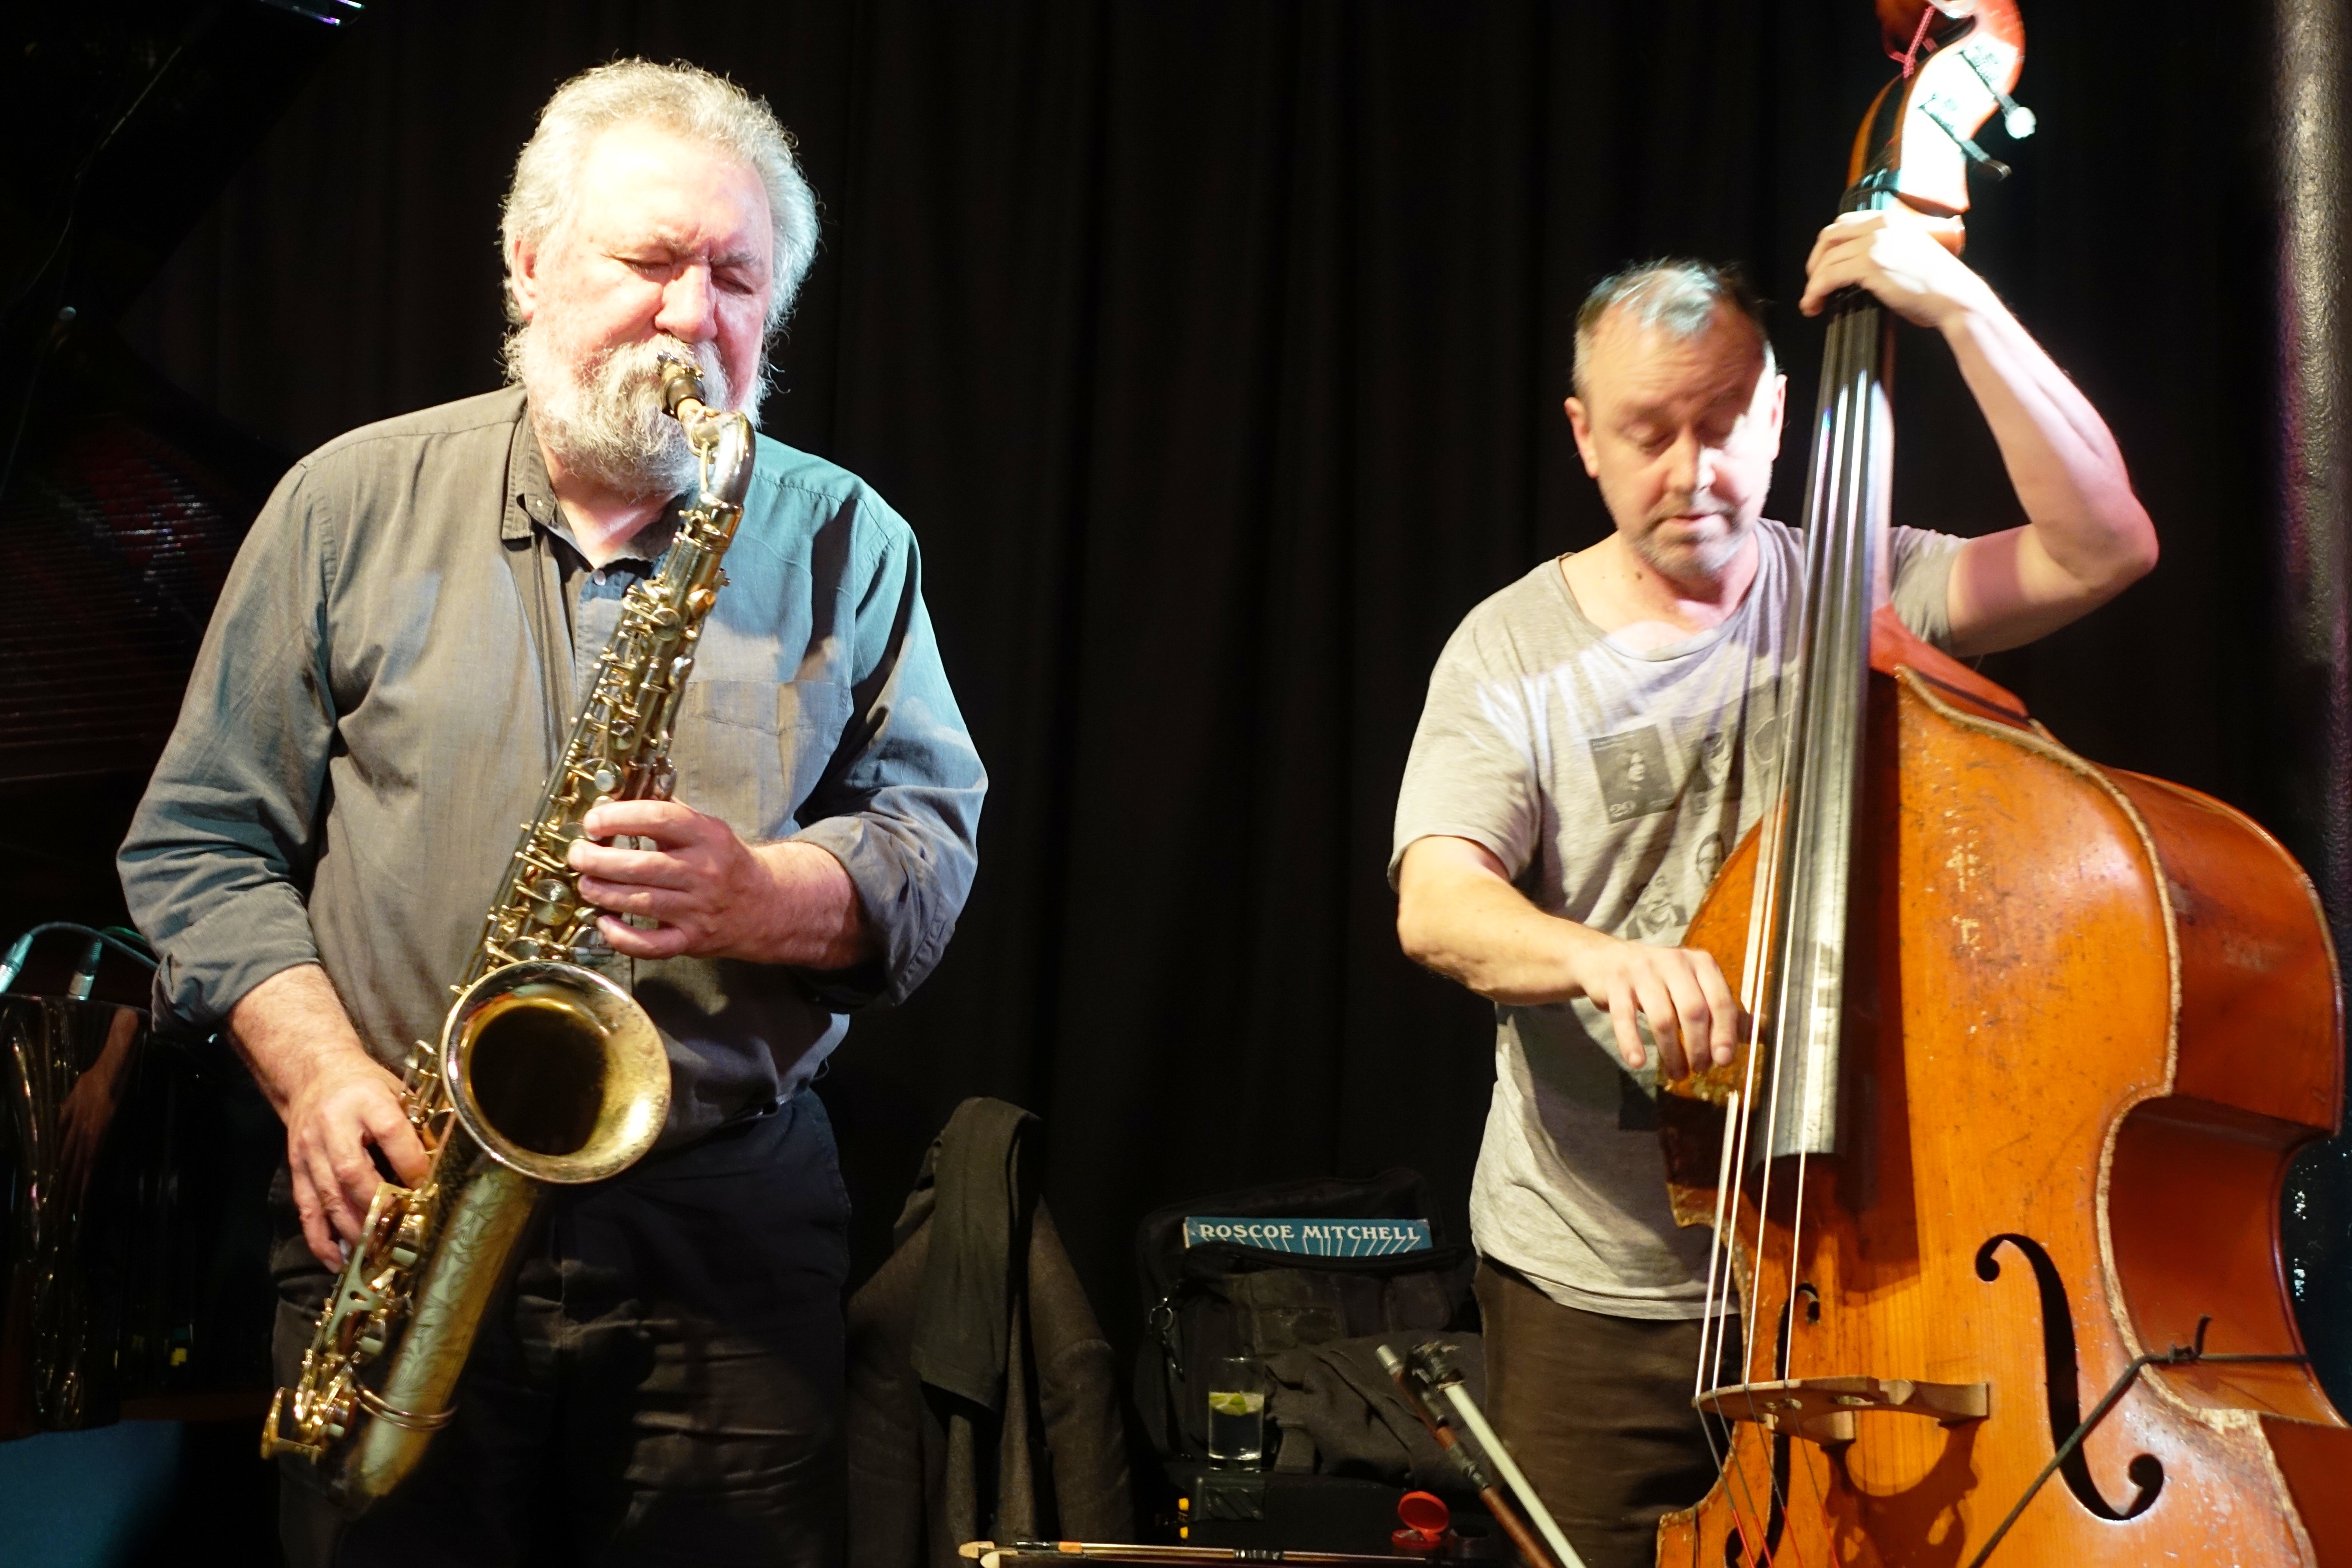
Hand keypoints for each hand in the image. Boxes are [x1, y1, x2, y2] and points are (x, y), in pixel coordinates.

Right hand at [283, 1050, 428, 1269]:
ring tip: (375, 1251)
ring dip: (352, 1227)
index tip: (426, 1186)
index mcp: (365, 1100)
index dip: (410, 1162)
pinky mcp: (296, 1168)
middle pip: (352, 1171)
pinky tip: (337, 1258)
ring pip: (328, 1195)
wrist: (312, 1075)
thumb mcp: (394, 1091)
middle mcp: (333, 1127)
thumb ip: (414, 1124)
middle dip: (377, 1205)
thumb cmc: (364, 1085)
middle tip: (399, 1229)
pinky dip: (320, 1237)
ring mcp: (310, 1150)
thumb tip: (440, 1164)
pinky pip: (306, 1208)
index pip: (389, 1132)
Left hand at [570, 798, 776, 960]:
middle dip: (598, 860)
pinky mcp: (691, 940)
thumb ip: (670, 813)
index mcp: (707, 837)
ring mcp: (698, 909)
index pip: (659, 819)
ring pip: (640, 901)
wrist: (765, 904)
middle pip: (641, 865)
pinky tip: (604, 922)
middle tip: (578, 855)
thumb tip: (620, 800)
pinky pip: (650, 944)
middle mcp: (704, 872)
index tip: (594, 821)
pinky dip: (621, 936)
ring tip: (585, 883)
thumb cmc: (727, 863)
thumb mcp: (709, 828)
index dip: (619, 817)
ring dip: (602, 892)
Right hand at [1573, 933, 1741, 1080]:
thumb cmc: (1661, 980)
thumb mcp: (1696, 988)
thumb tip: (1769, 1032)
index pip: (1720, 1001)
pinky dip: (1631, 1042)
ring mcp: (1642, 971)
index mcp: (1700, 963)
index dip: (1724, 1034)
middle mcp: (1673, 962)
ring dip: (1671, 1053)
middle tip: (1699, 1069)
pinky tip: (1638, 1062)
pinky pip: (1624, 1017)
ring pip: (1662, 1018)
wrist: (1607, 959)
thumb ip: (1727, 1012)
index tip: (1724, 1061)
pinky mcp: (1615, 984)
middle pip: (1693, 1010)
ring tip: (1677, 1073)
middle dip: (1698, 1047)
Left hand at [1799, 208, 1993, 328]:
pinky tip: (1813, 304)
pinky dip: (1814, 292)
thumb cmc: (1938, 284)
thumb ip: (1886, 250)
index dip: (1828, 245)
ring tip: (1811, 302)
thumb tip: (1858, 266)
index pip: (1845, 223)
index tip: (1824, 264)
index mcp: (1891, 219)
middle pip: (1829, 236)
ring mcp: (1874, 243)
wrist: (1955, 296)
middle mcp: (1880, 225)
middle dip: (1815, 260)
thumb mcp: (1911, 253)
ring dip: (1812, 282)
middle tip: (1813, 282)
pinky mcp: (1869, 264)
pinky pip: (1828, 276)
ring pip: (1826, 259)